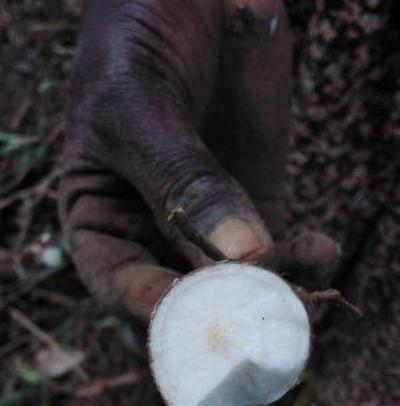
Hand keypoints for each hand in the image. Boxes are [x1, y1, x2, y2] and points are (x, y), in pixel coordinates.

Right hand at [59, 0, 323, 320]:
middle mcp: (152, 231)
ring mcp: (209, 222)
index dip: (150, 304)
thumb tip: (238, 254)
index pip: (120, 282)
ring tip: (300, 285)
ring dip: (271, 290)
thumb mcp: (138, 105)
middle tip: (257, 316)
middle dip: (222, 309)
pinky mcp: (258, 205)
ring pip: (237, 280)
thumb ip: (181, 179)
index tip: (189, 312)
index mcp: (101, 217)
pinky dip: (303, 259)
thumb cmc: (136, 38)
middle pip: (184, 294)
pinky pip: (280, 249)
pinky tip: (318, 250)